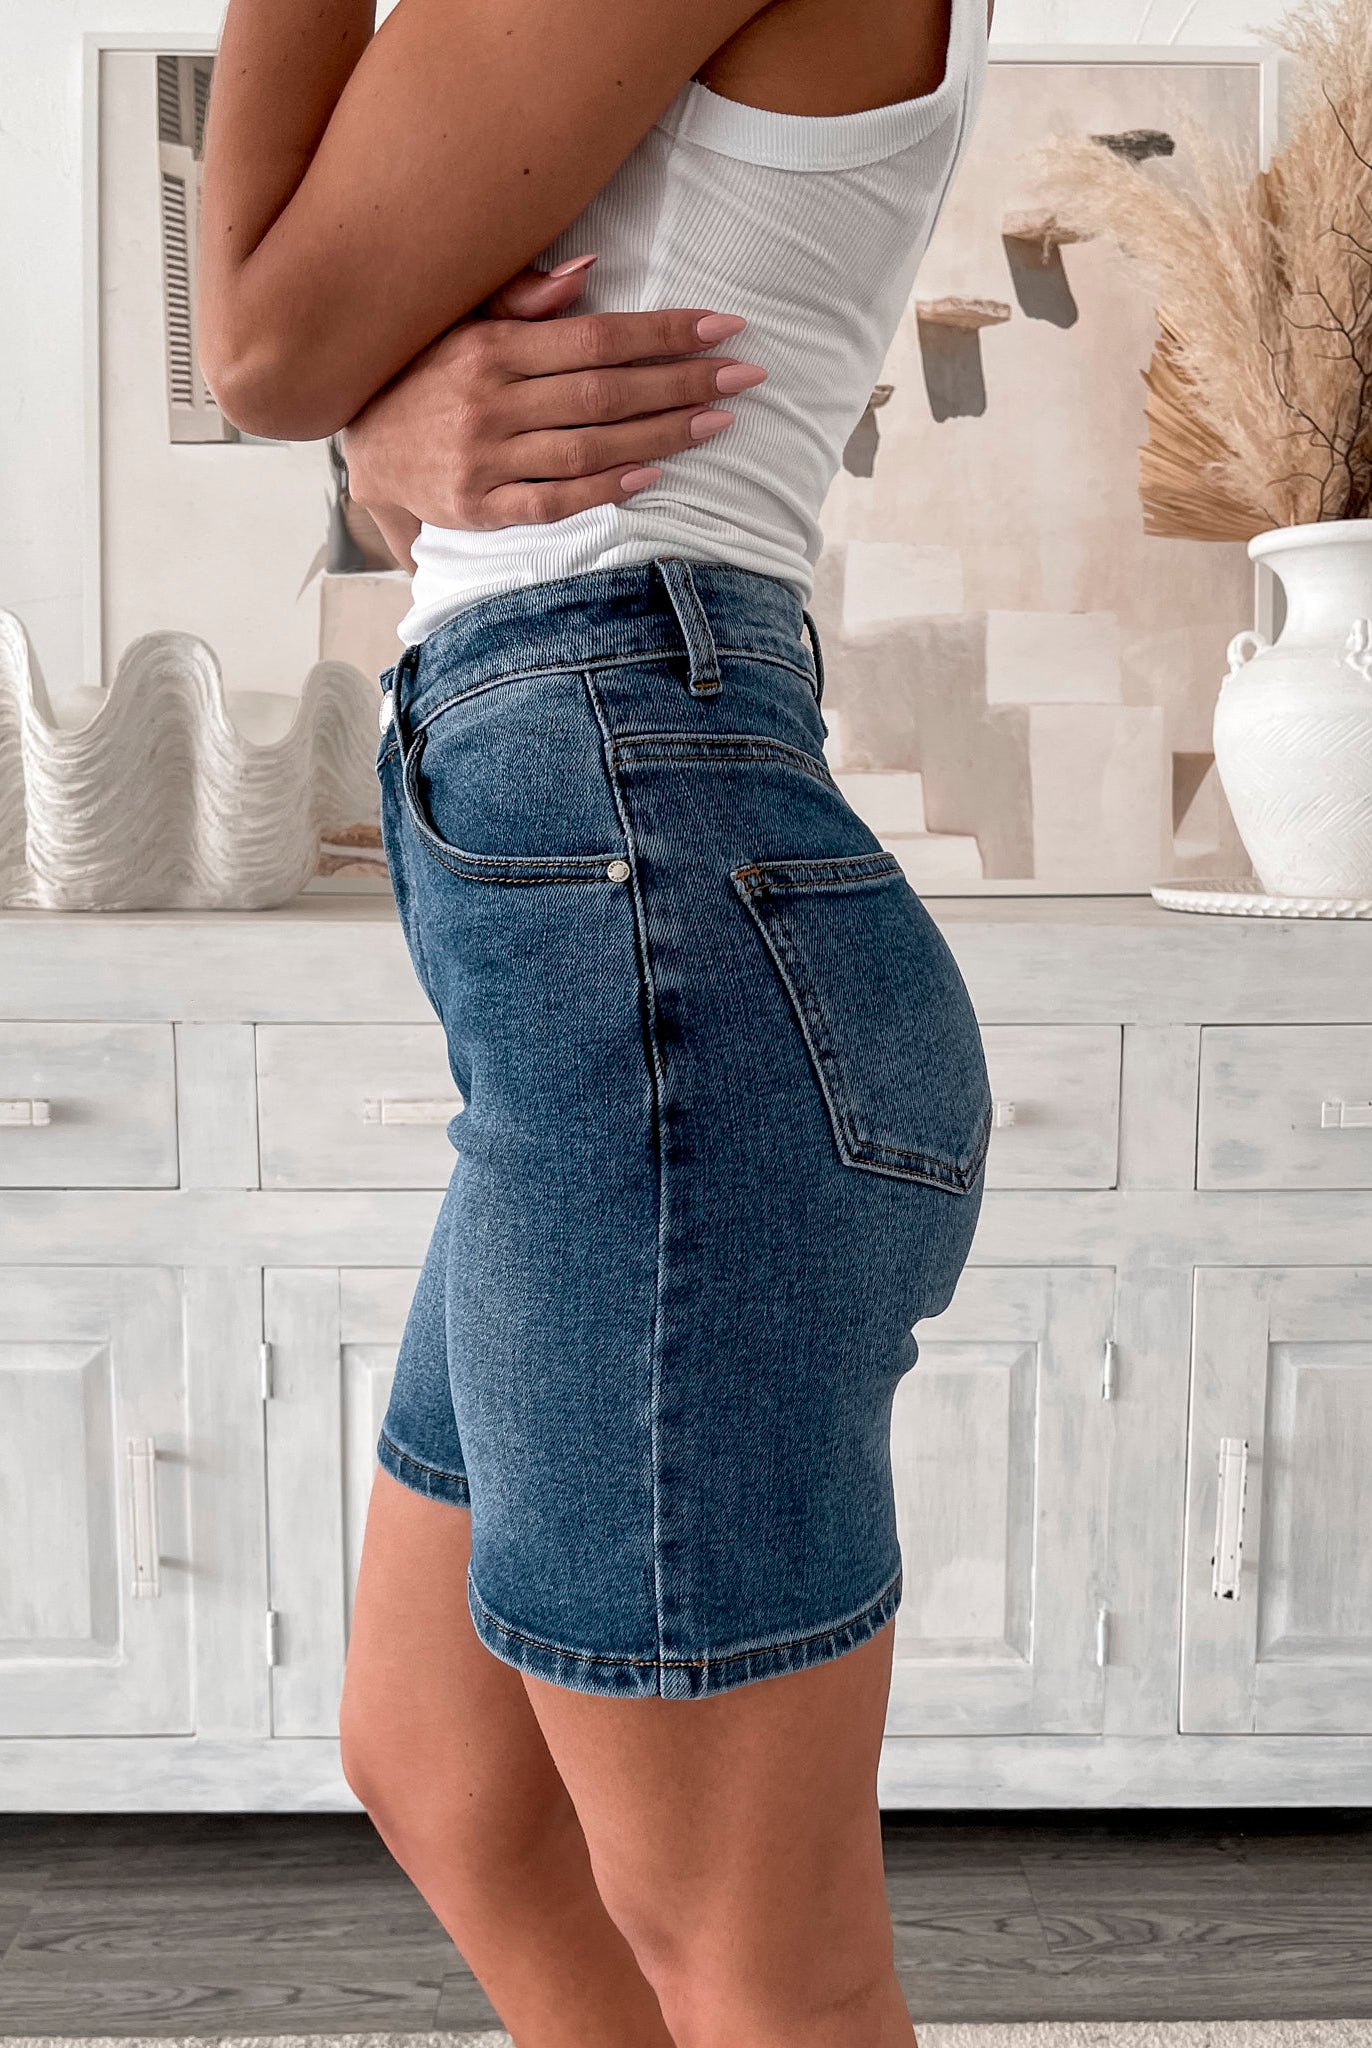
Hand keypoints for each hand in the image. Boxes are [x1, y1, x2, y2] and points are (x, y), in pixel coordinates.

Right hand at [340, 255, 764, 531]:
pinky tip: (653, 476)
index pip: (597, 338)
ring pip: (589, 448)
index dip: (665, 333)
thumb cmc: (426, 374)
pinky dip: (604, 490)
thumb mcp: (461, 320)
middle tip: (746, 377)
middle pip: (606, 393)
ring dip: (661, 436)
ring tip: (718, 423)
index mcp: (491, 346)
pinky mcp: (478, 509)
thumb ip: (523, 297)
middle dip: (683, 383)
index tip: (725, 328)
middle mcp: (489, 401)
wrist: (363, 448)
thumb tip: (589, 268)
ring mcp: (484, 459)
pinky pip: (553, 501)